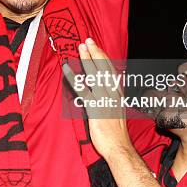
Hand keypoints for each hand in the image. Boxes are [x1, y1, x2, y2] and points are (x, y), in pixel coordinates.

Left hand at [63, 38, 132, 159]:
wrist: (119, 146)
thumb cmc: (117, 132)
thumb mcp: (117, 110)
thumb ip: (111, 97)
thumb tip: (104, 88)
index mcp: (118, 93)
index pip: (110, 70)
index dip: (103, 56)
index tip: (96, 46)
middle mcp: (112, 93)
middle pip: (103, 68)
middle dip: (95, 53)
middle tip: (87, 40)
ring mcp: (104, 99)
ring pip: (94, 74)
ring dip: (86, 60)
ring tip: (80, 48)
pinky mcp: (94, 107)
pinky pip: (82, 89)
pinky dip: (74, 78)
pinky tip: (67, 69)